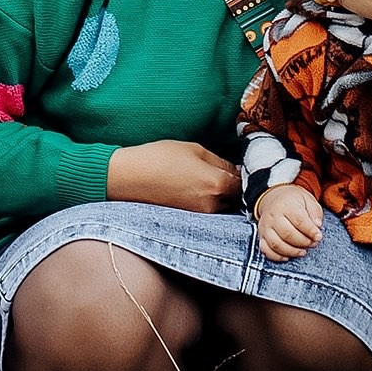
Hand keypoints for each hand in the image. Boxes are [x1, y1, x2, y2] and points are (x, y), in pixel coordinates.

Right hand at [107, 140, 241, 213]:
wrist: (127, 177)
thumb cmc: (159, 158)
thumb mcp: (194, 150)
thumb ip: (219, 162)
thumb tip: (236, 170)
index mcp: (216, 184)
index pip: (243, 183)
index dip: (244, 174)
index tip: (241, 167)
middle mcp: (211, 204)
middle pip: (235, 199)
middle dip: (234, 187)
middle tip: (226, 173)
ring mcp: (199, 216)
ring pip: (221, 207)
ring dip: (221, 197)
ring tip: (207, 182)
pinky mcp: (188, 221)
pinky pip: (207, 212)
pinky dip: (207, 203)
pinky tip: (196, 191)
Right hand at [252, 184, 325, 261]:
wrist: (274, 198)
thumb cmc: (294, 201)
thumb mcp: (308, 200)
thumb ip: (314, 213)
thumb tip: (317, 226)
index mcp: (286, 205)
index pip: (299, 220)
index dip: (310, 231)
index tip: (318, 237)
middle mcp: (273, 216)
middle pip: (288, 234)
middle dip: (303, 242)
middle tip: (313, 244)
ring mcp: (265, 227)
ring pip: (276, 244)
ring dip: (292, 251)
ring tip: (303, 251)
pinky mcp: (261, 236)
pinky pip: (266, 250)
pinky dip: (277, 256)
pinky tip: (288, 257)